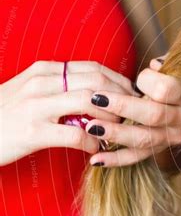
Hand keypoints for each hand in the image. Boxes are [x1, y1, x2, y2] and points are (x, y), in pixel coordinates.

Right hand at [0, 61, 136, 165]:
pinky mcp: (32, 131)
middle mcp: (42, 82)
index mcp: (44, 70)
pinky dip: (94, 141)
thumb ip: (59, 88)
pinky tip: (97, 148)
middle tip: (133, 114)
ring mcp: (36, 105)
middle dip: (122, 98)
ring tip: (119, 130)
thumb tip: (95, 94)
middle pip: (97, 81)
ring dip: (112, 117)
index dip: (119, 81)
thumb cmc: (4, 115)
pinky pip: (76, 133)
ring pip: (90, 102)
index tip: (132, 96)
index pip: (93, 68)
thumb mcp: (30, 91)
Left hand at [85, 57, 180, 166]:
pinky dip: (114, 160)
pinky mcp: (156, 151)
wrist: (179, 105)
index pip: (166, 90)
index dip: (148, 82)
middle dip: (122, 108)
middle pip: (153, 115)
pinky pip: (135, 157)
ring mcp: (169, 138)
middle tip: (96, 100)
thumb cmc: (168, 81)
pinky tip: (95, 159)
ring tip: (91, 128)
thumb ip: (162, 66)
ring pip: (143, 139)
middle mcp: (180, 120)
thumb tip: (155, 66)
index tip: (135, 79)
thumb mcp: (170, 69)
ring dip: (116, 134)